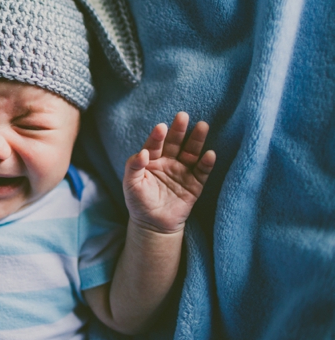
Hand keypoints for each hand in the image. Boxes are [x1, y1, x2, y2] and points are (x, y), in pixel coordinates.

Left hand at [123, 112, 215, 233]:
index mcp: (151, 159)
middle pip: (175, 143)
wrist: (153, 224)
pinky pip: (202, 172)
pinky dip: (206, 163)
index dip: (157, 136)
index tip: (161, 127)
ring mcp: (182, 171)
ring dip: (197, 140)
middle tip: (183, 116)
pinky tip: (209, 154)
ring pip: (191, 152)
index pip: (154, 144)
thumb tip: (141, 152)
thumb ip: (133, 167)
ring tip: (202, 126)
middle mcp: (168, 161)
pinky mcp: (195, 184)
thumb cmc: (138, 201)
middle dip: (179, 130)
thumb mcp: (130, 184)